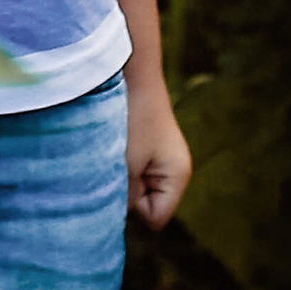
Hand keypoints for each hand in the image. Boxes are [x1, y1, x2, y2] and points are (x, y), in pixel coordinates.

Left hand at [124, 74, 191, 229]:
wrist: (131, 71)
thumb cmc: (130, 118)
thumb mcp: (124, 164)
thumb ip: (123, 198)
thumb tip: (112, 217)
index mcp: (178, 177)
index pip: (155, 218)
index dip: (134, 205)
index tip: (127, 174)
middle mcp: (174, 172)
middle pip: (145, 206)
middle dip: (127, 191)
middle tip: (119, 159)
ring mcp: (161, 160)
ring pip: (134, 189)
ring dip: (119, 175)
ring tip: (117, 147)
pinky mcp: (147, 148)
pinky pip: (130, 171)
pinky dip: (118, 162)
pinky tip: (116, 141)